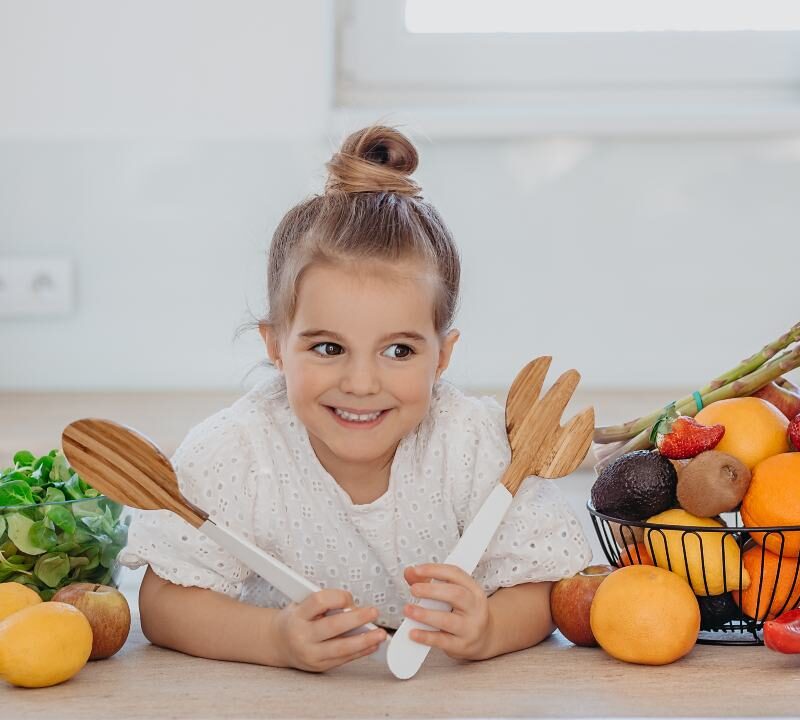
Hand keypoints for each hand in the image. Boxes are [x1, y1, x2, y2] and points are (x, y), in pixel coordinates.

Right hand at [272, 589, 386, 671]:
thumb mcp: (302, 604)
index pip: (319, 601)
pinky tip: (372, 645)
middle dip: (356, 619)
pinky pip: (343, 659)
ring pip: (341, 648)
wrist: (278, 643)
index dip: (338, 597)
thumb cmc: (295, 619)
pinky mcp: (319, 666)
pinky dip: (360, 652)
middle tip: (373, 612)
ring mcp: (310, 654)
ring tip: (380, 635)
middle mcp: (302, 636)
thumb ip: (324, 604)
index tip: (349, 598)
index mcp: (297, 615)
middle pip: (332, 626)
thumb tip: (353, 608)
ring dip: (364, 640)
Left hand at [403, 563, 492, 660]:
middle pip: (455, 595)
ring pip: (448, 620)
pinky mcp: (461, 645)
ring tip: (408, 610)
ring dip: (425, 615)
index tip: (417, 570)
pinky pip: (442, 641)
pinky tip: (413, 632)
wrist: (484, 639)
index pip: (455, 574)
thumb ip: (429, 582)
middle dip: (431, 591)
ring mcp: (470, 628)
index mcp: (473, 589)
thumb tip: (410, 573)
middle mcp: (475, 607)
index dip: (435, 570)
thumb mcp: (452, 594)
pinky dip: (426, 636)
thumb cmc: (463, 612)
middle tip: (413, 589)